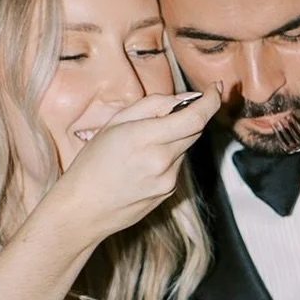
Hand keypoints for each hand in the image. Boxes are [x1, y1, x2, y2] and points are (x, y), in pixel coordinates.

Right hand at [44, 87, 220, 245]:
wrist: (84, 209)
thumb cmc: (93, 163)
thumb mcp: (115, 123)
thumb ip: (153, 105)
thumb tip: (184, 98)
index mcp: (146, 138)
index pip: (195, 117)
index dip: (211, 100)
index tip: (215, 89)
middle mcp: (162, 161)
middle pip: (195, 130)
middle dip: (189, 116)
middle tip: (166, 114)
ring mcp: (168, 180)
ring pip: (185, 148)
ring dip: (174, 139)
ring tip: (140, 147)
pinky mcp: (168, 193)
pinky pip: (176, 166)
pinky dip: (166, 158)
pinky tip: (141, 166)